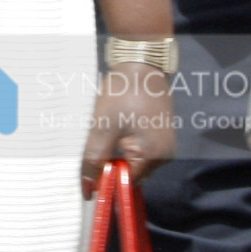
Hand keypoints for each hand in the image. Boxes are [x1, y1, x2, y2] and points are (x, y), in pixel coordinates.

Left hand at [82, 61, 176, 193]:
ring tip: (105, 134)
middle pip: (130, 173)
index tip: (86, 175)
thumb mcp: (103, 126)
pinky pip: (138, 150)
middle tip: (93, 147)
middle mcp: (164, 156)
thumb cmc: (123, 93)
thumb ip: (96, 157)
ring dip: (115, 155)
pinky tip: (114, 130)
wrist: (141, 65)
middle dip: (110, 166)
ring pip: (133, 162)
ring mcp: (164, 146)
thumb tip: (89, 186)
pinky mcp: (160, 136)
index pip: (126, 182)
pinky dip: (123, 146)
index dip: (105, 180)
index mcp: (153, 156)